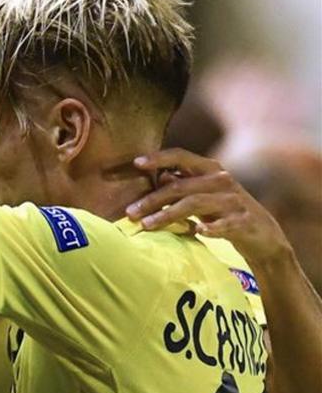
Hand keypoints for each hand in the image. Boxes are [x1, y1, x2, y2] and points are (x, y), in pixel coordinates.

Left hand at [127, 148, 292, 265]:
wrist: (263, 235)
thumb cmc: (224, 212)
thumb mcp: (203, 195)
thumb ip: (183, 184)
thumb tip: (160, 176)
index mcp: (210, 170)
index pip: (182, 156)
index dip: (159, 157)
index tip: (136, 163)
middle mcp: (222, 181)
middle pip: (181, 186)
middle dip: (153, 199)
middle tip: (130, 213)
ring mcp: (234, 201)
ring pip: (195, 203)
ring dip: (168, 215)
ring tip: (147, 226)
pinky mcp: (244, 222)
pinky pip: (225, 224)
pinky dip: (211, 228)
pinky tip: (197, 231)